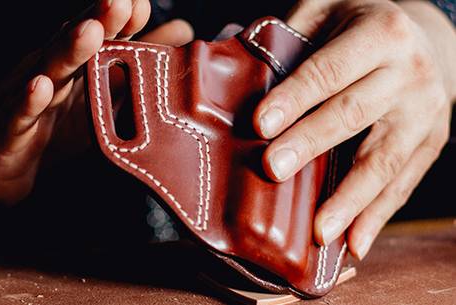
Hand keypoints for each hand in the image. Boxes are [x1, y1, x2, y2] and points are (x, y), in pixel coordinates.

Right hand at [0, 0, 193, 203]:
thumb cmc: (53, 124)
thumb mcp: (101, 97)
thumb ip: (139, 65)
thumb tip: (181, 32)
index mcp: (76, 67)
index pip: (99, 37)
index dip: (120, 20)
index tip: (141, 4)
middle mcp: (52, 75)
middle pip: (74, 44)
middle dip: (98, 21)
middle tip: (121, 1)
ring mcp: (29, 100)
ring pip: (48, 71)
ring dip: (69, 51)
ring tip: (91, 32)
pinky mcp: (10, 131)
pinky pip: (18, 115)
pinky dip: (29, 101)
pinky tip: (41, 87)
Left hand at [253, 0, 455, 258]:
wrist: (426, 38)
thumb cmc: (362, 25)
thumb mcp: (329, 10)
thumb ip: (292, 34)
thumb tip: (238, 65)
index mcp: (382, 32)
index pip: (329, 71)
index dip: (295, 98)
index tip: (260, 125)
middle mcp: (410, 72)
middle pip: (353, 114)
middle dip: (311, 144)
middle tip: (273, 169)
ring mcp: (425, 112)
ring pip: (384, 161)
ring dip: (349, 199)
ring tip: (319, 232)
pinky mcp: (431, 142)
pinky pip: (402, 184)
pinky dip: (377, 216)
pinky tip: (354, 244)